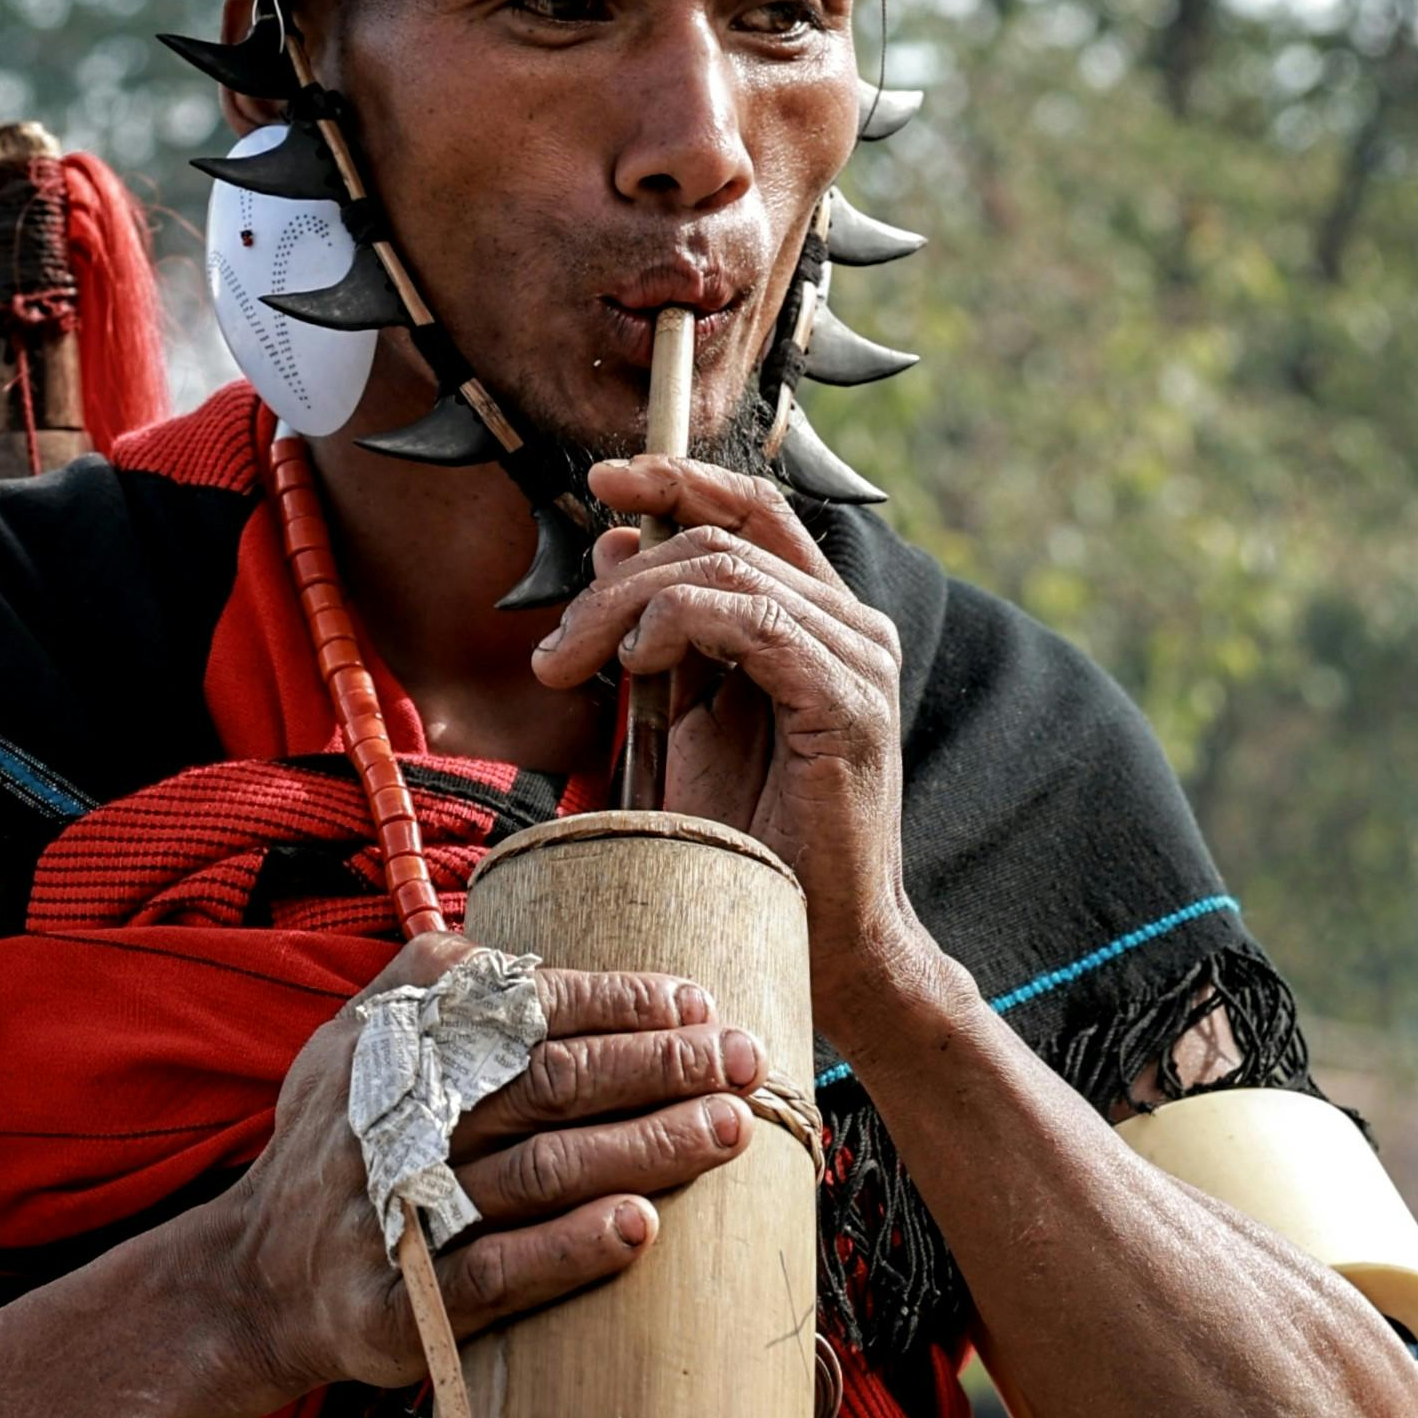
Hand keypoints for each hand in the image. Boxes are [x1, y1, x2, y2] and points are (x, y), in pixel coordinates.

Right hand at [214, 950, 768, 1413]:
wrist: (253, 1278)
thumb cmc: (339, 1146)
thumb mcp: (354, 1042)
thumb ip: (434, 987)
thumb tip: (551, 959)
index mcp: (392, 1047)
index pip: (524, 1009)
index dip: (618, 1003)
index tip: (697, 1006)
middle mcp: (395, 1122)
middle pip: (549, 1083)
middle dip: (658, 1066)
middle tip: (746, 1062)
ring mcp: (398, 1216)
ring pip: (540, 1171)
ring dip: (643, 1147)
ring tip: (726, 1130)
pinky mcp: (402, 1305)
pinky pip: (497, 1272)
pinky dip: (570, 1248)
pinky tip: (641, 1228)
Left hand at [531, 459, 938, 1063]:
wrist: (816, 937)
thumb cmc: (749, 841)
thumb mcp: (686, 717)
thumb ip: (660, 631)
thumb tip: (612, 542)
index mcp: (821, 620)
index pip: (753, 513)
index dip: (679, 480)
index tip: (605, 480)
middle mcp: (854, 626)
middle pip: (722, 539)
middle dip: (619, 577)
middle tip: (557, 649)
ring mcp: (859, 659)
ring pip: (726, 571)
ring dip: (628, 606)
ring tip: (575, 665)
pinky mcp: (848, 700)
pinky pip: (754, 620)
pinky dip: (679, 625)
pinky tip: (636, 666)